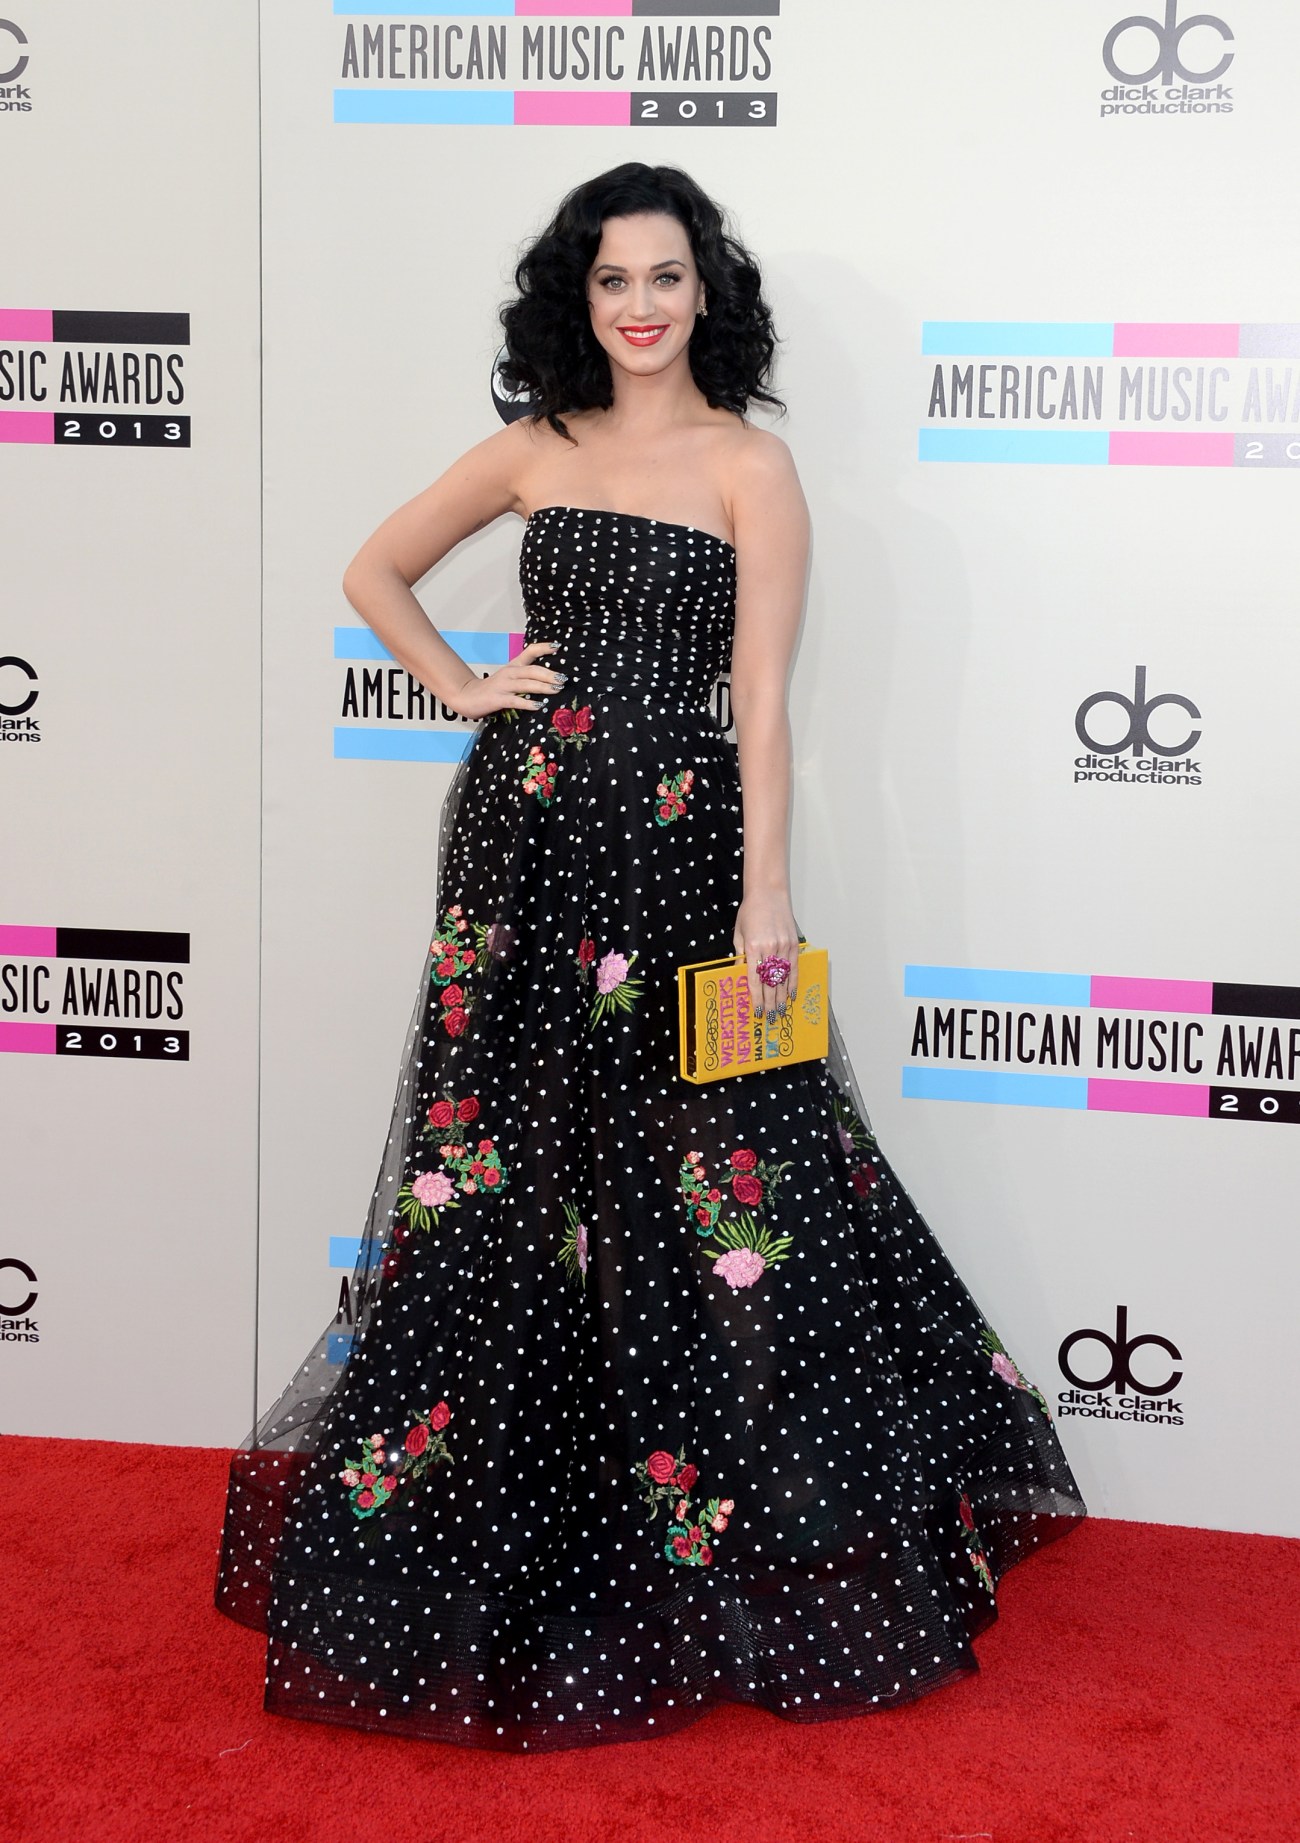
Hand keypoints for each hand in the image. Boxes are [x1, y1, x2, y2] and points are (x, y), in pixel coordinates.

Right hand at [453, 641, 565, 719]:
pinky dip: (528, 703)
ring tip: (557, 689)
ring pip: (527, 684)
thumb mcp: (509, 677)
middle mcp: (510, 673)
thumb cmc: (493, 688)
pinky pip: (516, 701)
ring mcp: (503, 685)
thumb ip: (526, 676)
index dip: (544, 648)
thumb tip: (550, 680)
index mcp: (514, 666)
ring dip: (543, 687)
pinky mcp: (498, 699)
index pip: (530, 651)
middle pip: (533, 670)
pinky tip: (539, 706)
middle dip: (550, 674)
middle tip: (563, 679)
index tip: (558, 647)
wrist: (467, 695)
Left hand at [733, 892, 799, 1022]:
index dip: (756, 998)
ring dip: (782, 998)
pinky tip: (791, 995)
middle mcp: (770, 948)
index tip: (756, 1011)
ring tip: (780, 1012)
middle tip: (769, 1018)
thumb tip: (741, 976)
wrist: (768, 893)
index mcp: (753, 946)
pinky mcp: (794, 944)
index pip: (754, 980)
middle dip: (769, 1003)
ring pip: (783, 979)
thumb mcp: (739, 934)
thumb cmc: (750, 912)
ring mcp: (784, 946)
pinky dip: (793, 983)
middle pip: (770, 983)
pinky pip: (793, 968)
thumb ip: (741, 956)